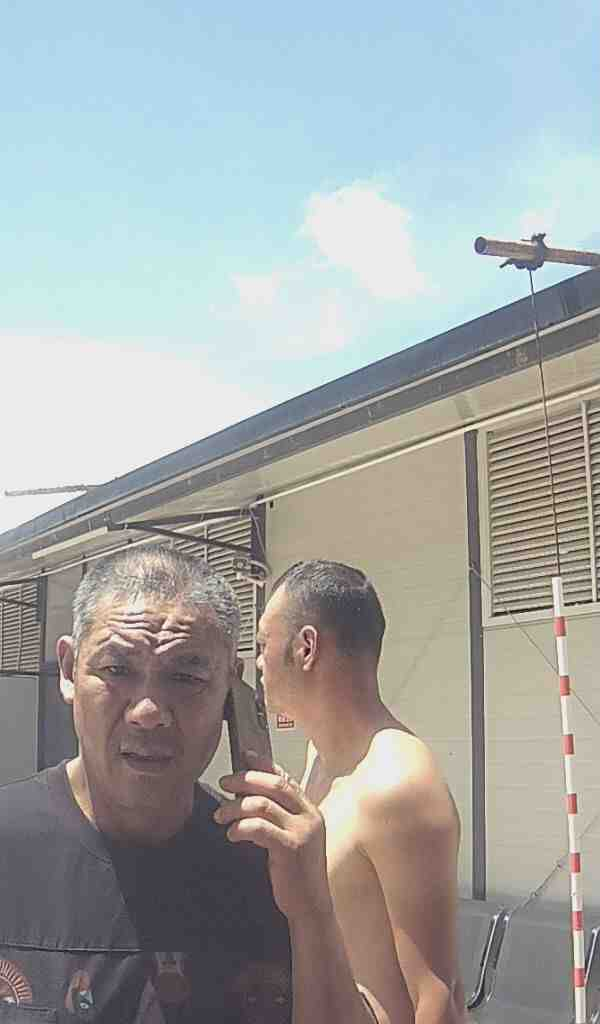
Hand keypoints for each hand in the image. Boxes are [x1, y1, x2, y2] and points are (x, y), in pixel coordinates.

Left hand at [215, 751, 333, 923]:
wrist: (311, 907)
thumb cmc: (297, 874)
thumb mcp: (294, 839)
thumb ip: (281, 817)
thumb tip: (253, 797)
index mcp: (310, 811)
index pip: (286, 779)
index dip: (264, 765)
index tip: (245, 756)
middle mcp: (309, 817)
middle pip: (273, 785)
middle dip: (245, 780)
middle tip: (224, 782)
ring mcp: (302, 832)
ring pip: (262, 804)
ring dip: (235, 806)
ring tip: (220, 815)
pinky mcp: (291, 848)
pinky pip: (259, 828)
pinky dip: (240, 827)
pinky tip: (232, 834)